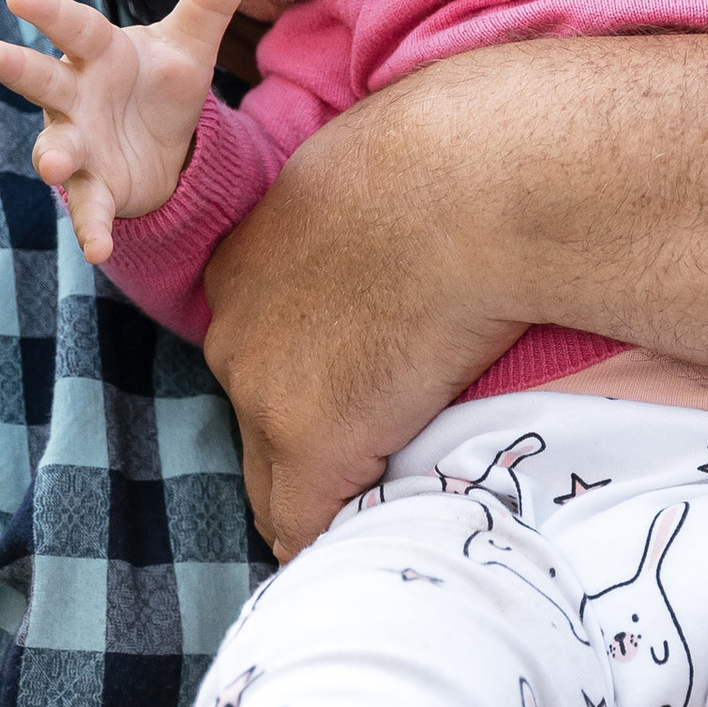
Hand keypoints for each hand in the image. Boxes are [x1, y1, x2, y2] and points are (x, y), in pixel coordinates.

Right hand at [0, 0, 249, 263]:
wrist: (162, 142)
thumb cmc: (158, 81)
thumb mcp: (188, 47)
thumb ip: (208, 6)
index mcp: (98, 55)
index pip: (74, 27)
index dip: (48, 11)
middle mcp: (75, 97)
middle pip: (41, 79)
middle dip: (12, 67)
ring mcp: (78, 144)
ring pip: (56, 149)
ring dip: (56, 158)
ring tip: (57, 167)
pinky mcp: (94, 188)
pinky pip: (88, 209)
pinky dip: (92, 229)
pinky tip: (99, 250)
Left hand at [201, 47, 542, 556]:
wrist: (473, 186)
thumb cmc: (452, 158)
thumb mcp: (377, 178)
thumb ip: (367, 221)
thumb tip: (419, 226)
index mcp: (247, 263)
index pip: (257, 354)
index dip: (307, 384)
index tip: (354, 401)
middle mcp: (234, 330)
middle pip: (256, 424)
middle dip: (306, 449)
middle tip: (369, 472)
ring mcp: (264, 391)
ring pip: (273, 483)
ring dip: (324, 499)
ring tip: (372, 523)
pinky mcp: (312, 442)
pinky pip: (304, 525)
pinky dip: (336, 541)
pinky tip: (376, 548)